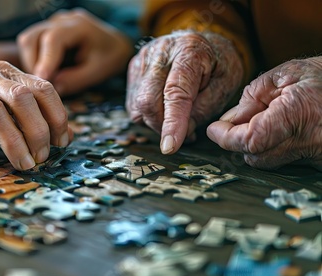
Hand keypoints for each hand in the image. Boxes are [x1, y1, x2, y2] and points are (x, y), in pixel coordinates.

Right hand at [0, 61, 71, 169]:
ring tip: (23, 164)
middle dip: (38, 131)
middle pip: (22, 98)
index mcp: (5, 71)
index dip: (57, 116)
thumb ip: (23, 115)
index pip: (43, 88)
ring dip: (14, 143)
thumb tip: (62, 138)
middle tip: (43, 157)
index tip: (62, 142)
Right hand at [17, 8, 132, 95]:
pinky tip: (46, 74)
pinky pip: (30, 45)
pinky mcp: (45, 30)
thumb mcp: (97, 72)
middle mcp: (61, 20)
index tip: (42, 80)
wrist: (113, 45)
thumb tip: (52, 87)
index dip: (45, 61)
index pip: (53, 39)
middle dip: (33, 64)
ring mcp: (51, 23)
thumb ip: (75, 80)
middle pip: (32, 38)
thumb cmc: (108, 58)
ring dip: (31, 63)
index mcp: (79, 26)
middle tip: (43, 86)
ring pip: (27, 41)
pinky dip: (32, 61)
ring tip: (45, 81)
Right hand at [126, 30, 242, 153]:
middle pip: (148, 100)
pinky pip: (133, 103)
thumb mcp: (226, 84)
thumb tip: (182, 132)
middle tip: (181, 135)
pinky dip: (148, 114)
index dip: (172, 123)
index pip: (175, 93)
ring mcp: (143, 58)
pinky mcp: (133, 68)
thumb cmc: (218, 65)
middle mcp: (160, 51)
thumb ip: (205, 109)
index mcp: (189, 50)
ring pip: (137, 105)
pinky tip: (164, 108)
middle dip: (162, 126)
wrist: (205, 43)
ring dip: (155, 121)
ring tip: (176, 118)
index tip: (170, 147)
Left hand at [207, 57, 321, 170]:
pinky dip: (276, 149)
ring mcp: (316, 155)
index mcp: (297, 114)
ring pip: (270, 162)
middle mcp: (309, 140)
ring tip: (263, 122)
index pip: (249, 139)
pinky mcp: (319, 162)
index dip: (225, 137)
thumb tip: (228, 120)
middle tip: (233, 126)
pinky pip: (287, 161)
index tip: (213, 130)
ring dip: (256, 147)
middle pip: (256, 156)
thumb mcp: (286, 73)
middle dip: (238, 143)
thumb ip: (252, 97)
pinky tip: (282, 131)